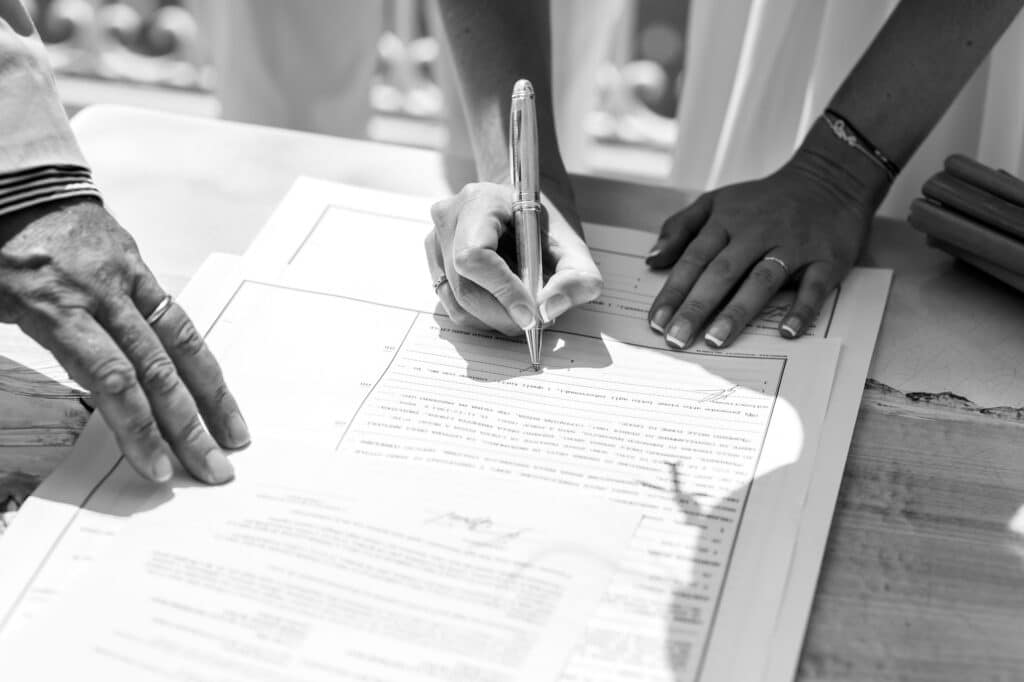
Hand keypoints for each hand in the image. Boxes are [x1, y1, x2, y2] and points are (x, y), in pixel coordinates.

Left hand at [0, 198, 248, 483]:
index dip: (137, 427)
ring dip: (212, 396)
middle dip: (187, 427)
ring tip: (236, 436)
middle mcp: (101, 295)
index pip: (110, 378)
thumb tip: (41, 399)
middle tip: (213, 470)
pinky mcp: (141, 270)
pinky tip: (217, 390)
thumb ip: (24, 343)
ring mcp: (127, 281)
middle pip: (156, 370)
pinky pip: (178, 319)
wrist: (15, 180)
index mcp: (56, 306)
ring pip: (180, 344)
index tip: (157, 469)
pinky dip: (201, 359)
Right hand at [426, 181, 601, 334]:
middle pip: (466, 288)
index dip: (502, 291)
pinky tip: (504, 302)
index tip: (531, 314)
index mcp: (480, 201)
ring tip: (523, 307)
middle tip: (536, 319)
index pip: (475, 256)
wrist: (520, 207)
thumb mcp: (574, 244)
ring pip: (458, 304)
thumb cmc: (543, 224)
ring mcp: (435, 241)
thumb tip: (549, 309)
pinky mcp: (434, 262)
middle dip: (505, 314)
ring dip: (496, 319)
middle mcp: (449, 219)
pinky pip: (454, 306)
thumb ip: (577, 277)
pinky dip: (483, 316)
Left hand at [646, 151, 878, 347]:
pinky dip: (801, 309)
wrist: (829, 178)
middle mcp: (757, 233)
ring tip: (716, 339)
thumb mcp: (716, 201)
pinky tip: (786, 332)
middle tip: (676, 339)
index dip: (674, 291)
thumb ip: (680, 228)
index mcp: (727, 221)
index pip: (694, 259)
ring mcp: (793, 245)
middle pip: (722, 272)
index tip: (656, 321)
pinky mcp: (826, 258)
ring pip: (761, 280)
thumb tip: (652, 260)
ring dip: (737, 310)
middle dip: (696, 307)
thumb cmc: (763, 200)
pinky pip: (814, 286)